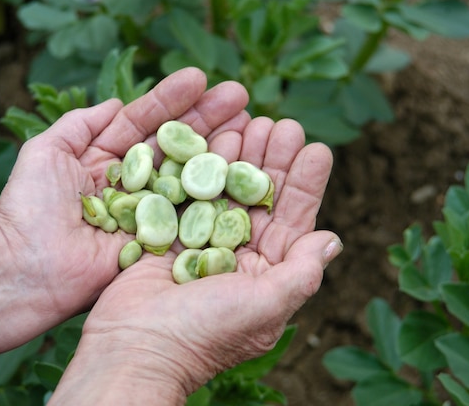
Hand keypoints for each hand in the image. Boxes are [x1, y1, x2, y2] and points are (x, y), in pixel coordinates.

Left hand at [0, 67, 250, 323]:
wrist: (25, 269)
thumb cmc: (28, 208)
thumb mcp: (46, 151)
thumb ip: (80, 123)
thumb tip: (113, 102)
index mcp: (105, 160)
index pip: (144, 123)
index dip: (171, 101)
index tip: (200, 79)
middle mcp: (132, 184)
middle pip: (174, 145)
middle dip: (206, 119)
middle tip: (240, 95)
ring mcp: (148, 213)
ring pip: (187, 175)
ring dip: (219, 148)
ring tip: (250, 121)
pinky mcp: (158, 241)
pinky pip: (189, 213)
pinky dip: (215, 192)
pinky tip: (241, 168)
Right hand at [48, 115, 342, 403]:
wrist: (135, 347)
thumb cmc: (204, 333)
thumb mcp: (264, 307)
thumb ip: (301, 273)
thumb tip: (333, 240)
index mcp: (266, 275)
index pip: (294, 222)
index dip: (306, 184)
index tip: (317, 148)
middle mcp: (238, 256)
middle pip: (261, 199)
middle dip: (272, 161)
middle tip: (281, 124)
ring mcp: (202, 243)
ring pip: (227, 190)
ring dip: (240, 155)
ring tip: (252, 120)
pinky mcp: (170, 233)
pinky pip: (191, 191)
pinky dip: (203, 164)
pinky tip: (214, 136)